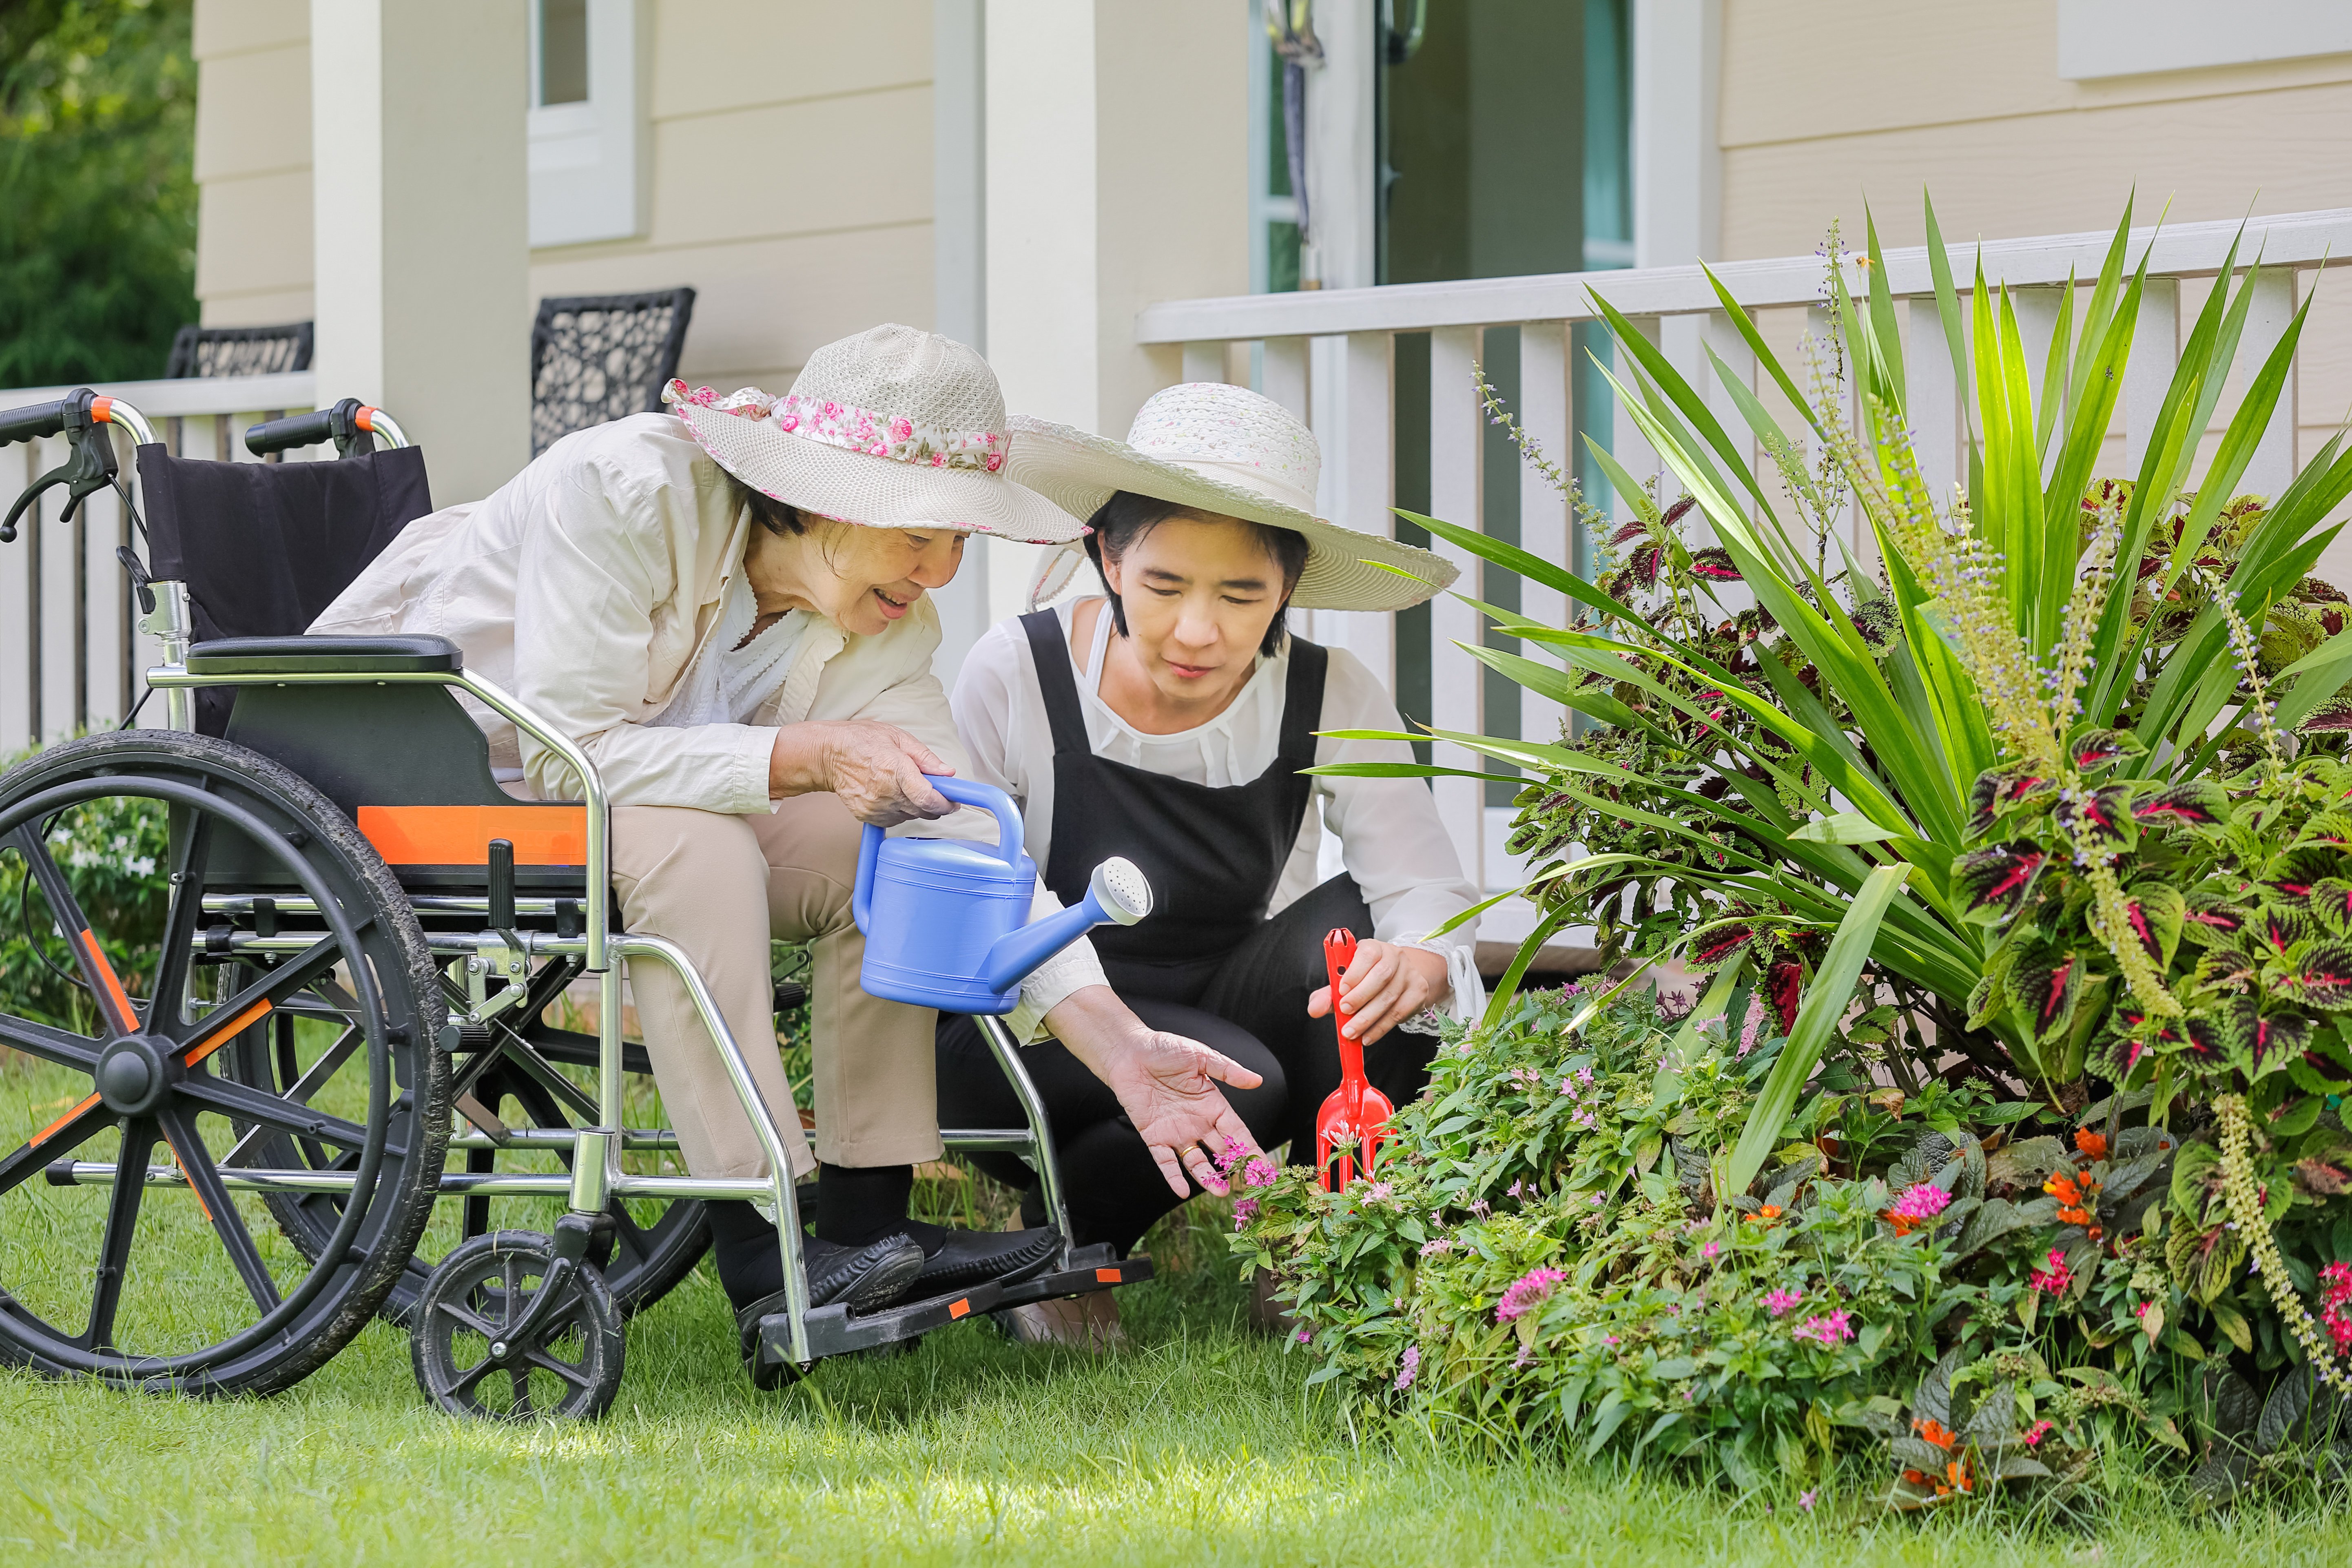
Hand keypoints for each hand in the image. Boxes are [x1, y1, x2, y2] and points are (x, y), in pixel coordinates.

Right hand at [769, 720, 952, 825]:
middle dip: (936, 804)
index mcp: (895, 769)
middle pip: (923, 811)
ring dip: (918, 807)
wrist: (827, 755)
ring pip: (911, 817)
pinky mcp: (867, 817)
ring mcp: (875, 807)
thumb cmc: (861, 741)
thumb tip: (948, 772)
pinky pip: (895, 821)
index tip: (954, 800)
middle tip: (938, 791)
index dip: (946, 803)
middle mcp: (885, 792)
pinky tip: (895, 795)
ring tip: (909, 787)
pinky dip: (902, 811)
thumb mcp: (897, 737)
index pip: (928, 798)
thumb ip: (925, 757)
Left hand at [1044, 986, 1263, 1197]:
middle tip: (1249, 1187)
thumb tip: (1256, 1080)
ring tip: (1221, 1192)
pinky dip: (1173, 1177)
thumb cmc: (1164, 1049)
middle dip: (1236, 1170)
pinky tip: (1183, 1191)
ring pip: (1196, 1161)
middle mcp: (1197, 1123)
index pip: (1237, 1133)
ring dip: (1208, 1178)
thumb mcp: (1200, 1056)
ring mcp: (1176, 1132)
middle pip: (1221, 1152)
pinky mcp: (1153, 1136)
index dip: (1251, 1150)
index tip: (1265, 1168)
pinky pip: (1165, 1161)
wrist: (1129, 1052)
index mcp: (1212, 1105)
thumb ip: (1227, 1070)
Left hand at [1307, 940, 1450, 1045]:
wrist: (1399, 977)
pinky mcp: (1419, 991)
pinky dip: (1381, 1027)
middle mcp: (1394, 955)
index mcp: (1373, 947)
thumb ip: (1328, 994)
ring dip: (1368, 1018)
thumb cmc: (1365, 979)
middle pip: (1381, 976)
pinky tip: (1367, 1036)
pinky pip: (1400, 1012)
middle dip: (1360, 997)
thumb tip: (1315, 1009)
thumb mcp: (1345, 982)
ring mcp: (1410, 973)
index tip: (1341, 991)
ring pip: (1390, 997)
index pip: (1366, 954)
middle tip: (1345, 1014)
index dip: (1354, 973)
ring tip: (1351, 1032)